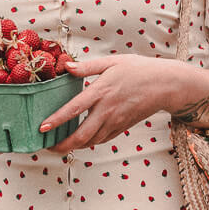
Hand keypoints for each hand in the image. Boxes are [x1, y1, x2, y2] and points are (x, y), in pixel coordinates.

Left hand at [41, 55, 193, 152]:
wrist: (166, 85)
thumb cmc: (139, 70)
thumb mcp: (112, 62)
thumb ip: (87, 66)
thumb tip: (67, 67)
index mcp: (102, 91)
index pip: (75, 108)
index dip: (57, 120)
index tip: (43, 127)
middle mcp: (107, 110)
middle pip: (82, 135)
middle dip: (63, 145)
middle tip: (47, 147)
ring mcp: (116, 121)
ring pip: (91, 141)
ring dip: (74, 146)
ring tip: (59, 145)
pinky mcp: (122, 127)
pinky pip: (102, 139)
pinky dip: (89, 143)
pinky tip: (79, 141)